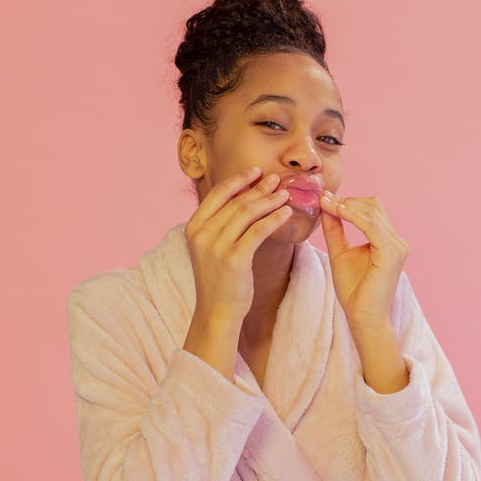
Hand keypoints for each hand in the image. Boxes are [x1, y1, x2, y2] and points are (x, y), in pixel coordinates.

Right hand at [183, 166, 292, 321]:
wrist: (216, 310)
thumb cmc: (218, 278)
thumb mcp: (211, 247)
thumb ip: (220, 224)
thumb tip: (244, 198)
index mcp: (193, 227)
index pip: (218, 194)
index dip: (239, 179)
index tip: (256, 171)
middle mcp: (202, 234)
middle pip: (236, 202)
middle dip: (259, 188)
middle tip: (277, 180)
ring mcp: (216, 246)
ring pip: (248, 213)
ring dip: (270, 200)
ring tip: (285, 194)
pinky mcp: (234, 258)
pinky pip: (259, 230)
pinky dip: (274, 219)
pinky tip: (286, 213)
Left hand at [318, 189, 409, 328]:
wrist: (363, 316)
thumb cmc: (354, 290)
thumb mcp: (340, 252)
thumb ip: (335, 230)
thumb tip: (326, 207)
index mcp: (387, 241)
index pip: (371, 210)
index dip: (348, 201)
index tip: (324, 197)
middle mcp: (396, 241)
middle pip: (373, 206)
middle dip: (347, 200)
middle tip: (323, 198)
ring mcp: (396, 246)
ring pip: (372, 212)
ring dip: (347, 205)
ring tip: (325, 203)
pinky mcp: (391, 253)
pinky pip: (371, 226)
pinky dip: (353, 216)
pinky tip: (337, 212)